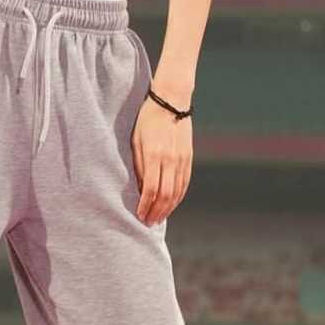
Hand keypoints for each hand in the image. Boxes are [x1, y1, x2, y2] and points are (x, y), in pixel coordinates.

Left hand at [132, 94, 192, 225]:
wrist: (171, 102)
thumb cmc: (147, 120)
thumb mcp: (136, 140)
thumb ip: (138, 165)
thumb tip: (140, 188)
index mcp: (155, 155)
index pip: (151, 189)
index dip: (145, 205)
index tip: (139, 215)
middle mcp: (171, 159)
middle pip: (166, 195)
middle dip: (157, 212)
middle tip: (149, 222)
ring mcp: (182, 159)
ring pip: (177, 192)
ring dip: (168, 208)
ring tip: (159, 218)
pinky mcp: (189, 158)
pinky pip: (185, 183)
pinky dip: (178, 197)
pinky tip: (172, 204)